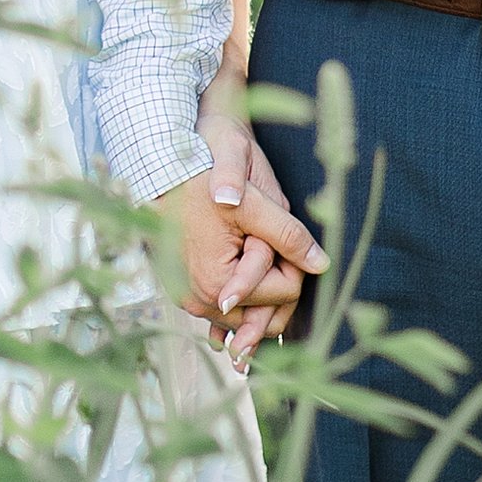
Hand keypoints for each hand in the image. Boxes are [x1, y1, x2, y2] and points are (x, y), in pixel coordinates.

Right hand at [199, 80, 310, 364]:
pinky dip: (239, 296)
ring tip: (253, 247)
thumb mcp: (253, 203)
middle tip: (269, 241)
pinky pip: (223, 309)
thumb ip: (288, 235)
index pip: (285, 292)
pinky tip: (246, 280)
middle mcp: (199, 301)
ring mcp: (189, 299)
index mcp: (218, 284)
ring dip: (259, 288)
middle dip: (277, 280)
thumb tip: (322, 264)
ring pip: (246, 312)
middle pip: (266, 310)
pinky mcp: (184, 292)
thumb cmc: (204, 179)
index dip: (294, 260)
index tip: (278, 232)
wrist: (159, 169)